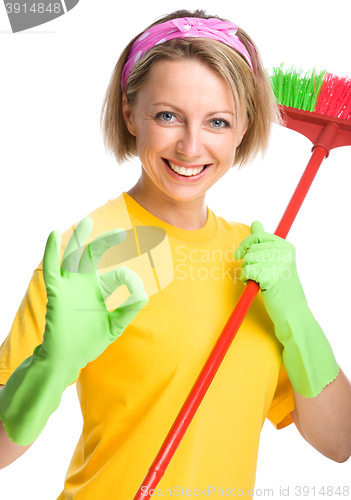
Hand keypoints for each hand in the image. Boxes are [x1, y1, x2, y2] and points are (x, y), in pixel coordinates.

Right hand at [40, 217, 148, 371]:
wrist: (67, 358)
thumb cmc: (89, 342)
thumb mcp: (114, 325)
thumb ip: (128, 310)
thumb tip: (144, 294)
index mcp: (101, 290)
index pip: (120, 275)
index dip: (132, 282)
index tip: (138, 292)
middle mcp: (86, 284)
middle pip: (95, 256)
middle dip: (106, 243)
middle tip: (120, 233)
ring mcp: (70, 286)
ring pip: (74, 256)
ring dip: (79, 239)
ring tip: (86, 222)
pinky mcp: (57, 292)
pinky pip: (52, 268)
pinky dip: (51, 251)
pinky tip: (53, 235)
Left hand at [233, 220, 307, 337]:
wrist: (292, 312)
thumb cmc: (281, 287)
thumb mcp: (275, 261)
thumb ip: (264, 242)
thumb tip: (255, 222)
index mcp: (287, 246)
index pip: (258, 235)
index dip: (245, 245)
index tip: (239, 255)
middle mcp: (285, 252)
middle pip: (251, 249)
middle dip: (247, 263)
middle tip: (257, 275)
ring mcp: (278, 263)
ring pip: (247, 260)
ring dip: (247, 272)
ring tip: (259, 281)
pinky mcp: (270, 276)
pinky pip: (247, 272)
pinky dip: (247, 280)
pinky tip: (258, 286)